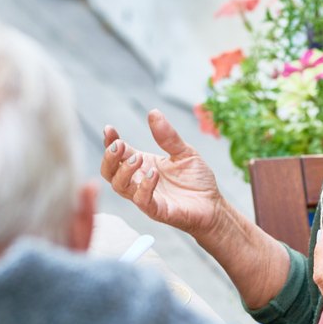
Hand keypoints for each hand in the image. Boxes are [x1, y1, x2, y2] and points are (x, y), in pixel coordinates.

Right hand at [100, 110, 224, 237]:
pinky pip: (142, 200)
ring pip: (120, 187)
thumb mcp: (184, 152)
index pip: (118, 153)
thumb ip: (168, 136)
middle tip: (119, 145)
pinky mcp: (157, 210)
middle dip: (109, 157)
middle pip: (109, 172)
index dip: (110, 141)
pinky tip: (153, 174)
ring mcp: (146, 197)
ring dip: (124, 171)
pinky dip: (144, 186)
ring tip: (138, 158)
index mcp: (143, 164)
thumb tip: (153, 112)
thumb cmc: (197, 180)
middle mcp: (139, 181)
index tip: (109, 129)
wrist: (213, 205)